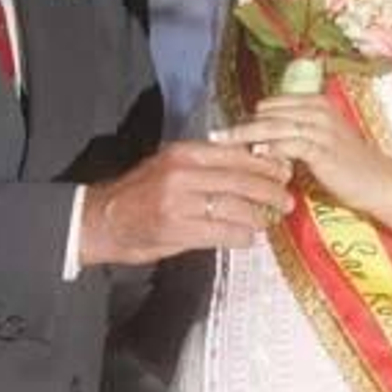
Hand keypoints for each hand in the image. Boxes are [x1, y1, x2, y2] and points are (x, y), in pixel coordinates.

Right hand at [81, 142, 293, 265]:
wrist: (103, 219)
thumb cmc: (141, 191)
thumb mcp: (171, 165)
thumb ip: (206, 164)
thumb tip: (250, 163)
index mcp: (184, 153)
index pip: (236, 154)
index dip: (265, 164)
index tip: (284, 170)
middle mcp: (183, 173)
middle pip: (241, 180)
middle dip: (270, 191)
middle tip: (288, 199)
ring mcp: (179, 203)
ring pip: (235, 207)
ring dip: (259, 216)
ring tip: (271, 219)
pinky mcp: (176, 230)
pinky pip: (221, 233)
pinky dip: (240, 236)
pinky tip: (249, 238)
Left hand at [224, 94, 391, 215]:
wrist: (376, 181)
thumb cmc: (345, 164)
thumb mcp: (316, 143)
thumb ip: (291, 136)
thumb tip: (258, 140)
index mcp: (314, 103)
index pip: (272, 104)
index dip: (248, 117)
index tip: (223, 130)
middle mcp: (316, 109)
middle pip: (268, 112)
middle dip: (241, 125)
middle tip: (214, 136)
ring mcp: (320, 127)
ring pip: (274, 126)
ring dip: (247, 135)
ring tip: (222, 144)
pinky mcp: (322, 148)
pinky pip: (289, 144)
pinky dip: (269, 148)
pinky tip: (254, 156)